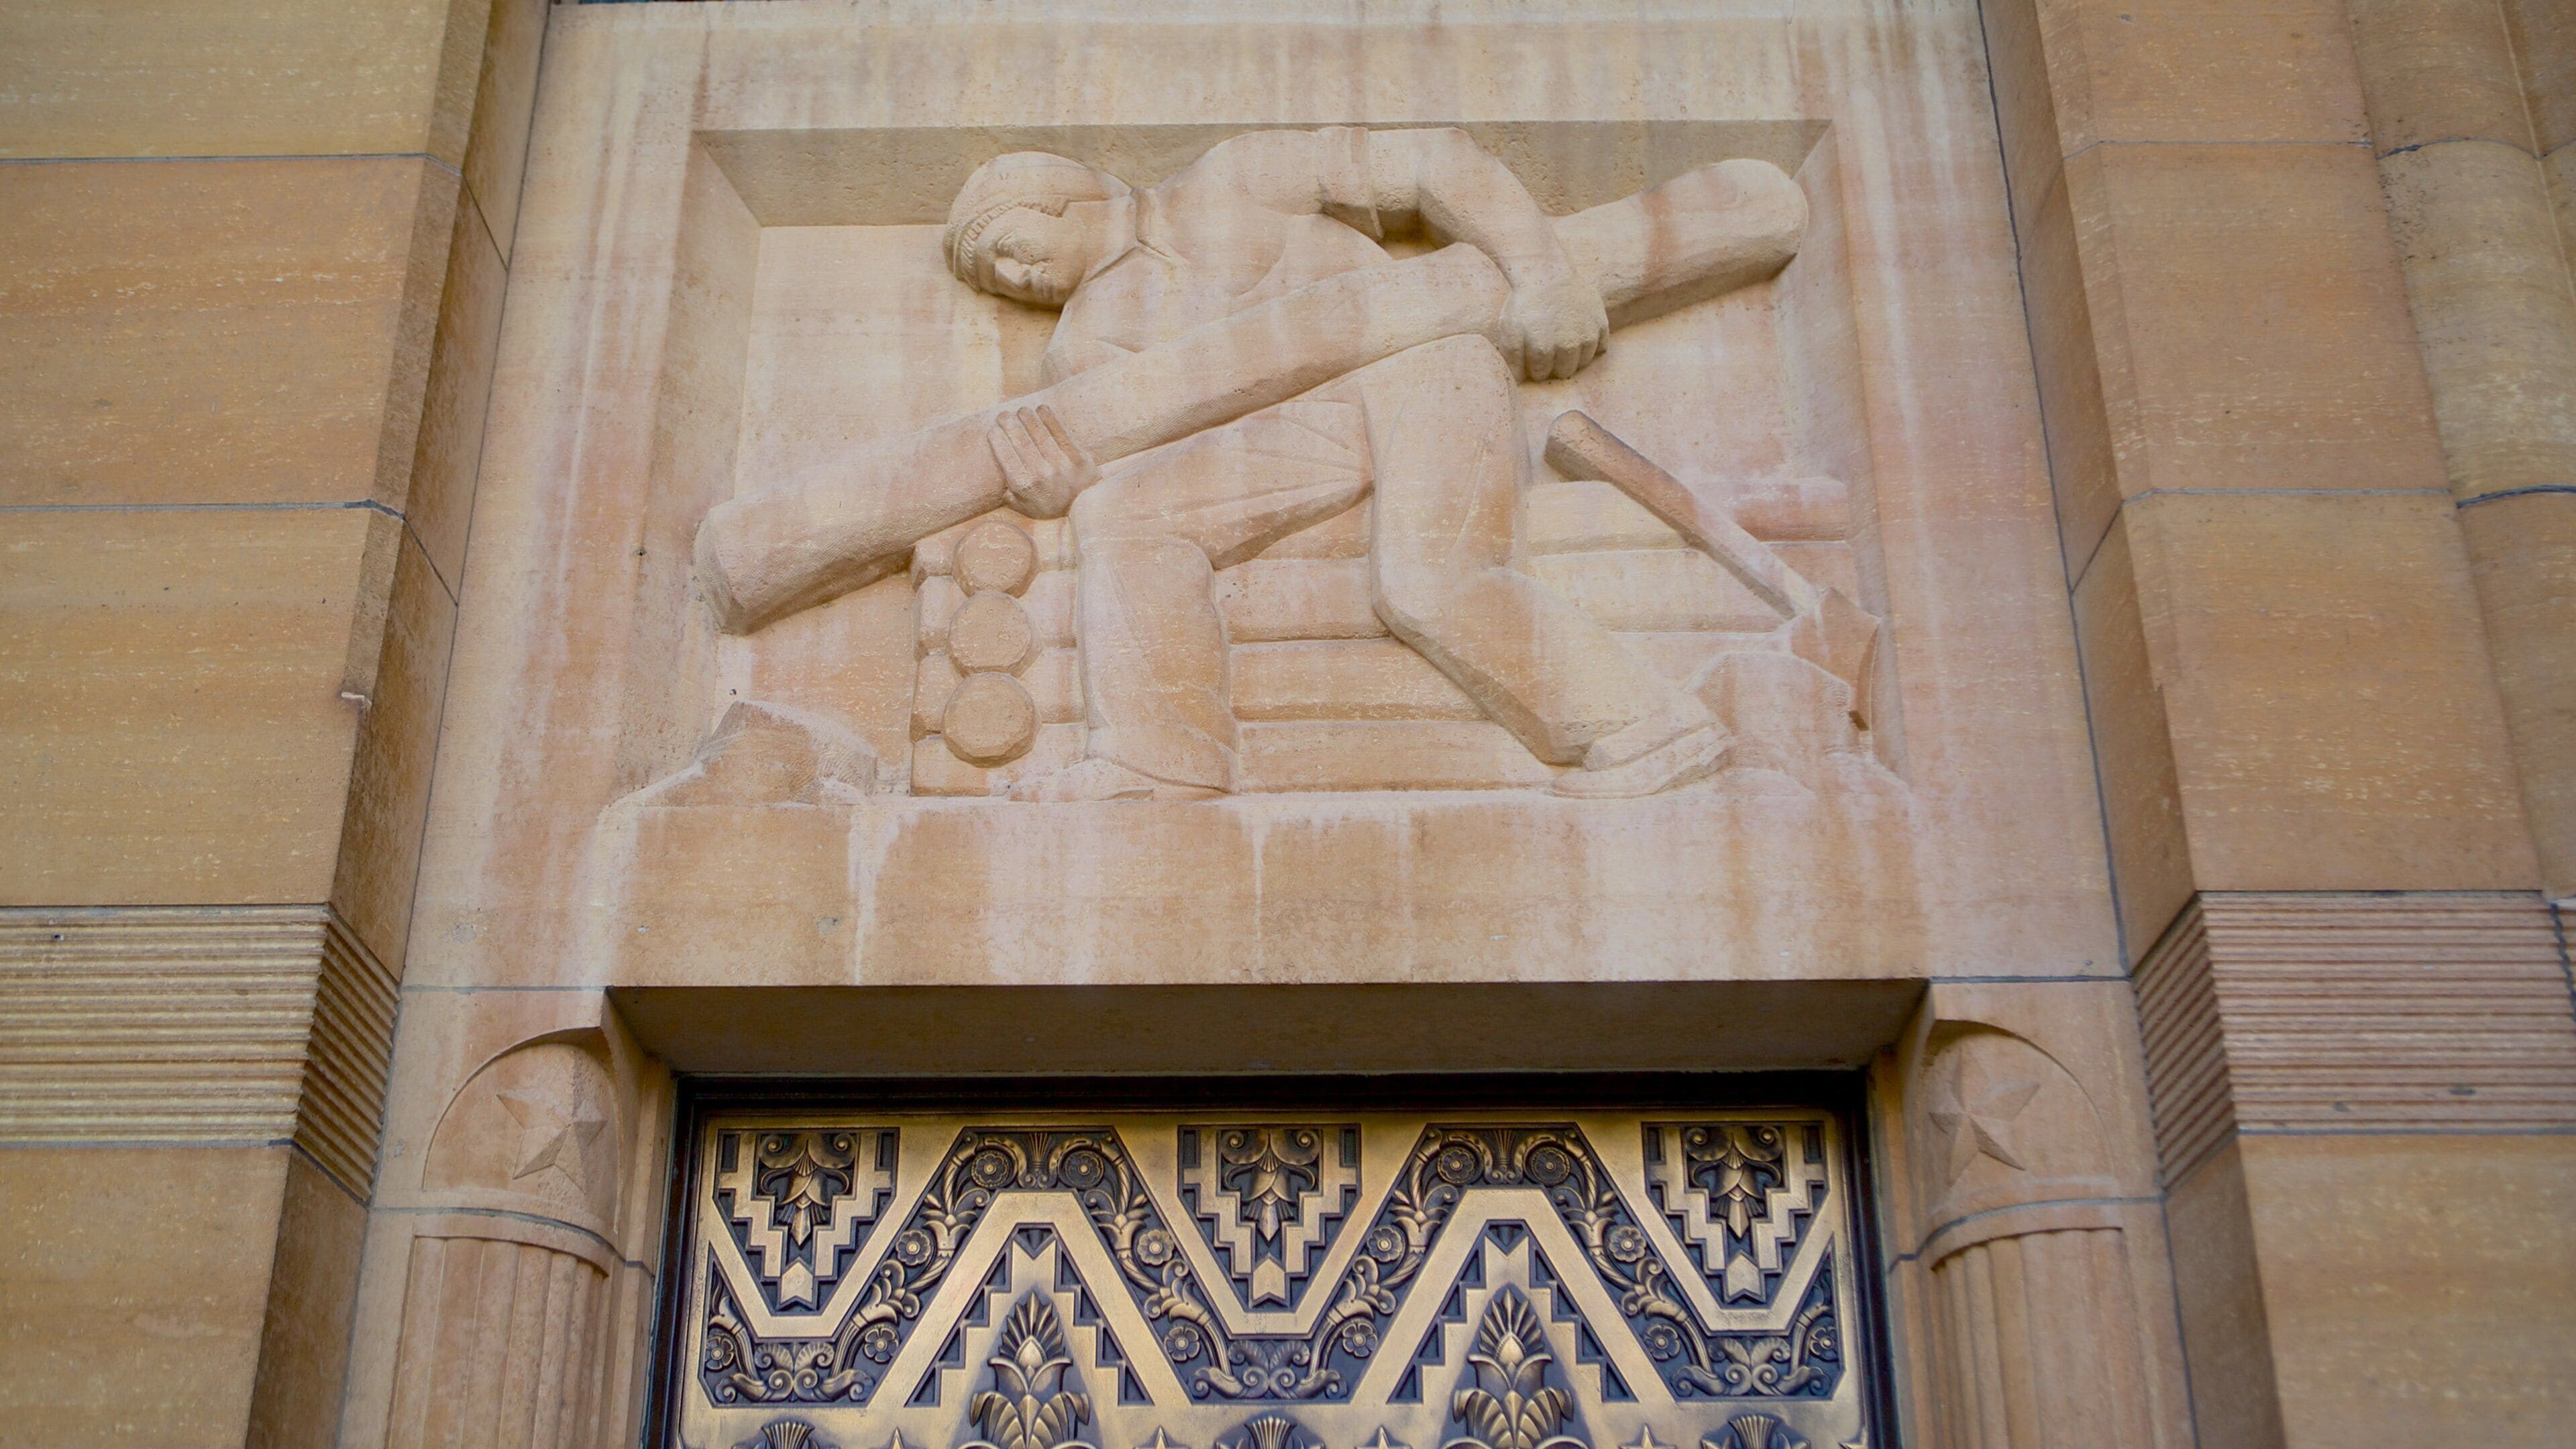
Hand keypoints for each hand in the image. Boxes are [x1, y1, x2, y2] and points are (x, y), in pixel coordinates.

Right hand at [987, 404, 1097, 518]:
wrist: (1086, 507)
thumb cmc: (1051, 505)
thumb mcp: (1025, 507)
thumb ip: (1008, 494)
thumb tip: (994, 477)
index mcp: (1024, 486)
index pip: (1005, 456)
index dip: (997, 439)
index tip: (993, 430)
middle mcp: (1040, 474)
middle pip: (1020, 441)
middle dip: (1009, 424)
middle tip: (1003, 416)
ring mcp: (1060, 464)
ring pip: (1039, 433)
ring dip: (1027, 417)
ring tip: (1021, 411)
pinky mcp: (1077, 456)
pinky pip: (1060, 431)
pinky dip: (1049, 417)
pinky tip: (1041, 409)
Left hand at [1498, 269, 1608, 380]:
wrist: (1546, 271)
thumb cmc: (1524, 302)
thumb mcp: (1508, 330)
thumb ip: (1512, 360)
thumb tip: (1520, 383)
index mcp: (1543, 350)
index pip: (1542, 375)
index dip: (1534, 365)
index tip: (1532, 352)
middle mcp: (1568, 346)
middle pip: (1565, 372)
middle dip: (1555, 364)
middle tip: (1549, 346)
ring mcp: (1588, 335)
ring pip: (1584, 362)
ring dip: (1574, 356)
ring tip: (1563, 339)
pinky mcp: (1601, 323)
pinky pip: (1601, 347)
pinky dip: (1593, 345)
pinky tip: (1580, 333)